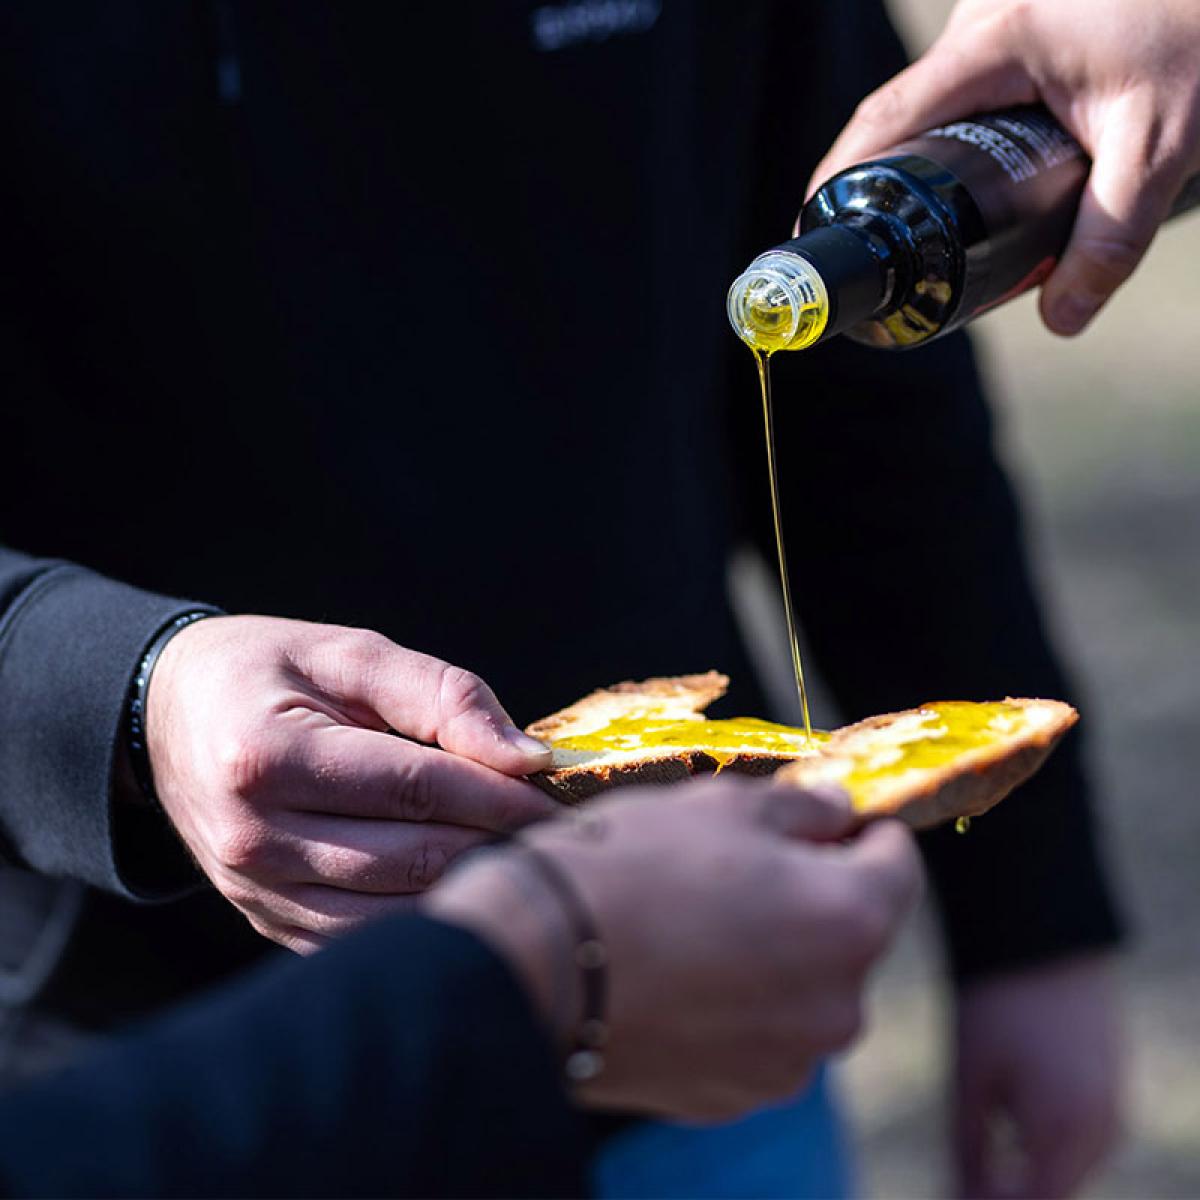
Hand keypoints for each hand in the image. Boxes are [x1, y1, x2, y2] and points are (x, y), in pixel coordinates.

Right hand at [146, 615, 559, 952]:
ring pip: (397, 913)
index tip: (557, 793)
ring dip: (471, 887)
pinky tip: (467, 884)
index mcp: (266, 758)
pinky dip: (426, 916)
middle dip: (499, 843)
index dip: (499, 793)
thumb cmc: (269, 672)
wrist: (171, 718)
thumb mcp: (350, 654)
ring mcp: (256, 895)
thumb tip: (528, 758)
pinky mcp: (269, 924)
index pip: (416, 788)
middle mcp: (253, 840)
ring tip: (525, 857)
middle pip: (413, 857)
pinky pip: (366, 940)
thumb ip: (442, 695)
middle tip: (560, 829)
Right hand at [427, 777, 922, 1120]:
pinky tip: (674, 972)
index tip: (826, 819)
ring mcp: (786, 1063)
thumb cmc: (631, 865)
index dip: (865, 832)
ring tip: (694, 920)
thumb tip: (840, 811)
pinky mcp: (731, 1096)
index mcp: (852, 921)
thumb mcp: (723, 804)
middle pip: (851, 932)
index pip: (899, 864)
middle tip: (739, 865)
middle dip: (812, 895)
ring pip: (803, 988)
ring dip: (774, 953)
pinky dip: (735, 1004)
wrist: (531, 961)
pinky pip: (757, 1036)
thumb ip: (803, 808)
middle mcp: (839, 1008)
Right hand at [809, 0, 1199, 334]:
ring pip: (927, 103)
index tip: (813, 229)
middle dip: (873, 182)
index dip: (838, 177)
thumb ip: (1109, 239)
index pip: (886, 117)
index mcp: (995, 42)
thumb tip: (1060, 320)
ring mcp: (992, 22)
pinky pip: (956, 91)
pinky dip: (945, 138)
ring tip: (912, 227)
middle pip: (896, 114)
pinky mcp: (1011, 29)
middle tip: (873, 249)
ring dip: (912, 161)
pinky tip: (959, 181)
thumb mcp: (1159, 148)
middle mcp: (979, 24)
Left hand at [953, 954, 1121, 1197]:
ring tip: (977, 1164)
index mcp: (1068, 1132)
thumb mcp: (971, 1078)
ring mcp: (1115, 1113)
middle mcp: (1104, 1133)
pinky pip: (1078, 1144)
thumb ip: (969, 1151)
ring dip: (1025, 1176)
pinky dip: (1043, 1149)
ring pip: (1064, 1172)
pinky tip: (1006, 1134)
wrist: (1044, 938)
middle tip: (964, 1176)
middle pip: (1051, 1194)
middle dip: (1006, 1194)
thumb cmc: (996, 1003)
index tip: (954, 1194)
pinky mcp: (1113, 1093)